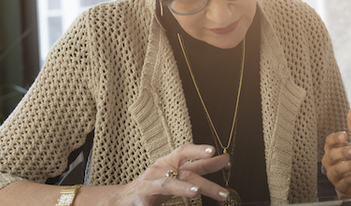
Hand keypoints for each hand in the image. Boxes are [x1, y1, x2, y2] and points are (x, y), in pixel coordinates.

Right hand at [114, 144, 229, 205]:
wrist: (126, 197)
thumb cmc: (156, 183)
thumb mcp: (178, 172)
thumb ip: (200, 167)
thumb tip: (225, 159)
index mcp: (169, 162)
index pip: (184, 151)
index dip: (198, 150)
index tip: (214, 152)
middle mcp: (159, 171)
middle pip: (184, 174)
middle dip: (205, 184)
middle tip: (223, 193)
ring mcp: (149, 185)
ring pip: (168, 185)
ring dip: (182, 188)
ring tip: (195, 192)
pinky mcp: (141, 201)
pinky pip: (150, 205)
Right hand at [321, 110, 350, 198]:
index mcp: (332, 148)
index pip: (328, 141)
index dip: (335, 138)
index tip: (345, 136)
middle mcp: (330, 161)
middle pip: (331, 156)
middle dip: (344, 153)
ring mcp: (333, 174)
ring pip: (337, 170)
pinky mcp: (340, 185)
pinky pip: (346, 181)